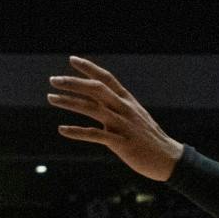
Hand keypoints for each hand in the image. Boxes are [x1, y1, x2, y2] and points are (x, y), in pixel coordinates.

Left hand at [47, 57, 183, 181]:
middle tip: (53, 79)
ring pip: (92, 109)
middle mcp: (124, 109)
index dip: (89, 68)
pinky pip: (95, 134)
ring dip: (69, 102)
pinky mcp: (120, 143)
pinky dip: (77, 131)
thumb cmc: (148, 138)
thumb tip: (98, 101)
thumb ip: (116, 107)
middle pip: (96, 89)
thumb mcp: (134, 116)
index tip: (72, 59)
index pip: (106, 78)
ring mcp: (122, 125)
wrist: (167, 158)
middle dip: (74, 82)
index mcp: (127, 100)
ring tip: (51, 98)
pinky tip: (62, 129)